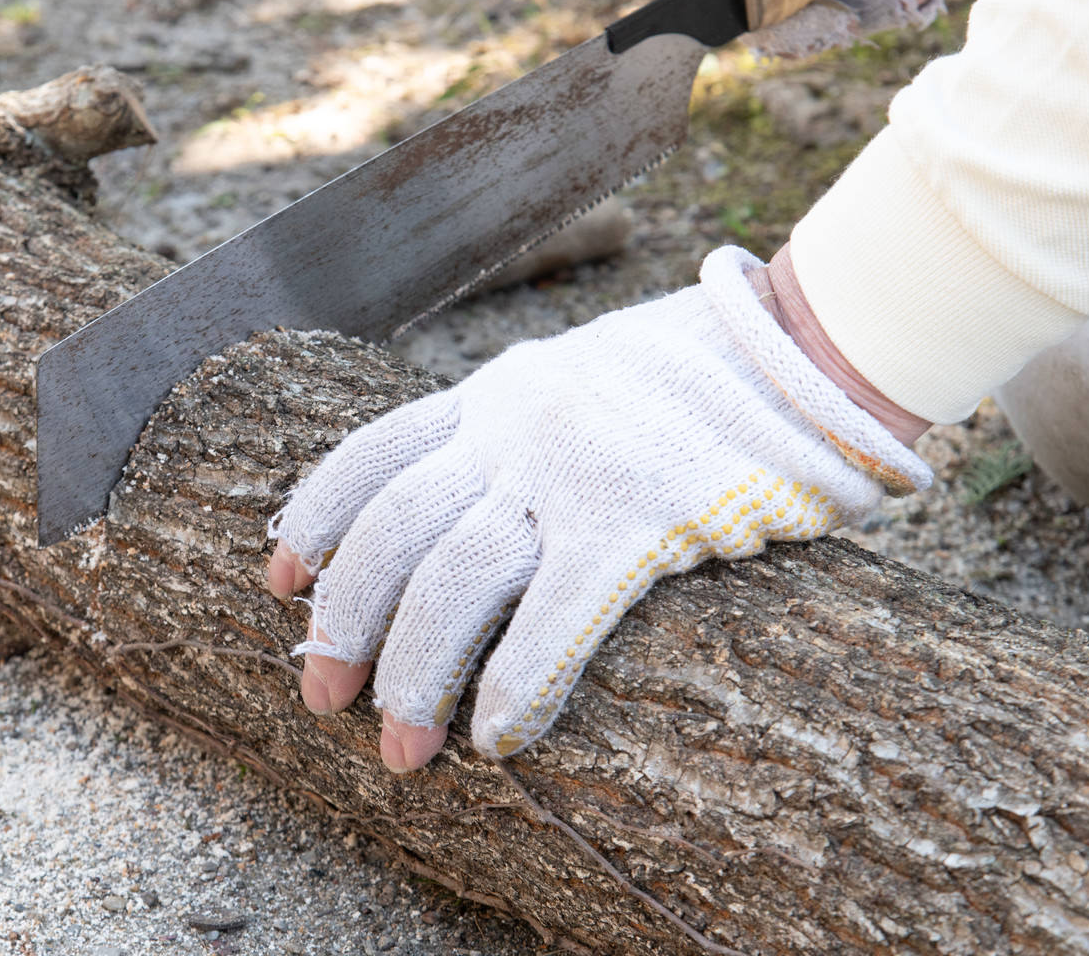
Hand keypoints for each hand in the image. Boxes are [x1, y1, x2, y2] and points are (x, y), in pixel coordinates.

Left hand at [267, 247, 930, 770]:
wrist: (811, 342)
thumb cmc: (702, 380)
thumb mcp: (583, 379)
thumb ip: (522, 430)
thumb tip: (473, 508)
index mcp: (496, 392)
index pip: (370, 453)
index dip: (312, 520)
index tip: (277, 579)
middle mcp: (515, 425)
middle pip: (391, 529)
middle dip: (343, 619)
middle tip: (321, 694)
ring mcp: (573, 469)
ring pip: (453, 579)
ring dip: (413, 673)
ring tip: (400, 746)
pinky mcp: (642, 516)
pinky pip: (553, 617)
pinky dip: (516, 685)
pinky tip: (497, 738)